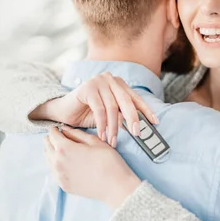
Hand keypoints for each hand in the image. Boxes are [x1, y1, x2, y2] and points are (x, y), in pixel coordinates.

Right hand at [31, 72, 158, 145]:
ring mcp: (99, 81)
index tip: (155, 123)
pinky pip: (99, 109)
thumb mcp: (109, 115)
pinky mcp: (88, 87)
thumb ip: (122, 117)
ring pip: (112, 107)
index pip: (136, 98)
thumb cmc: (88, 113)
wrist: (64, 111)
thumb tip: (139, 128)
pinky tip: (102, 135)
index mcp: (119, 84)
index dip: (146, 111)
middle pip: (126, 101)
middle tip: (137, 134)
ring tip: (113, 141)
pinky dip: (102, 124)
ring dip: (114, 127)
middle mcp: (111, 79)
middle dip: (133, 119)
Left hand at [44, 126, 141, 208]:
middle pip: (47, 145)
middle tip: (63, 138)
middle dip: (53, 139)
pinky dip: (57, 164)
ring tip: (66, 150)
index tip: (60, 129)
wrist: (114, 186)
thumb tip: (64, 129)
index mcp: (64, 148)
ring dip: (53, 152)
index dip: (56, 129)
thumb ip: (76, 133)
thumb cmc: (108, 161)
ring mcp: (59, 175)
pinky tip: (69, 163)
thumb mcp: (94, 141)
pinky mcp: (63, 185)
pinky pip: (54, 171)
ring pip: (48, 158)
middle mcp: (57, 162)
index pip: (52, 134)